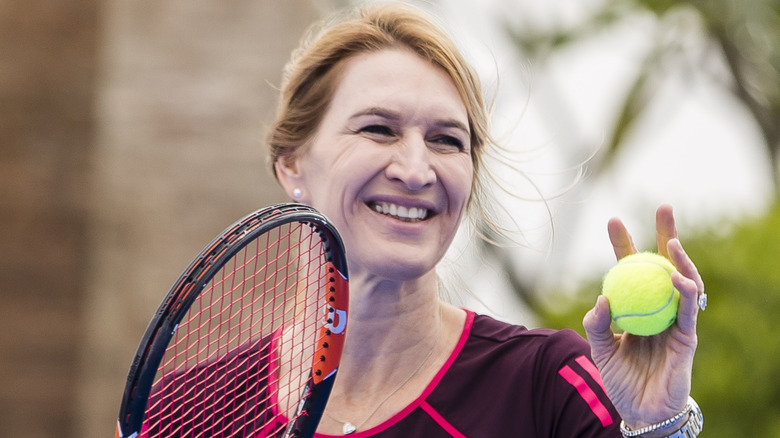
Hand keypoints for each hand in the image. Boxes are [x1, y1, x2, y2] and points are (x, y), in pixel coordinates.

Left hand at [582, 204, 704, 430]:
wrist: (640, 411)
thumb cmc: (619, 380)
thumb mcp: (598, 350)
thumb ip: (596, 324)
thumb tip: (600, 298)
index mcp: (635, 305)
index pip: (630, 268)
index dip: (624, 244)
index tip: (613, 220)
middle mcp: (658, 307)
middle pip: (664, 264)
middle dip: (667, 233)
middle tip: (664, 206)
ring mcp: (675, 320)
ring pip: (684, 280)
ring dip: (681, 258)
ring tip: (672, 239)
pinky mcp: (688, 337)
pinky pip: (689, 310)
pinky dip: (684, 291)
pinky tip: (675, 275)